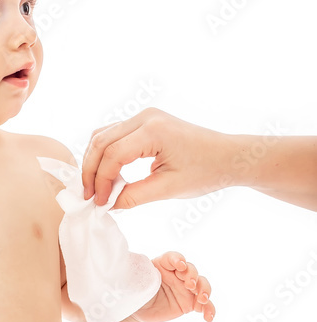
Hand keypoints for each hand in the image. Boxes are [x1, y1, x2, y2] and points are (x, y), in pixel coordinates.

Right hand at [81, 108, 235, 208]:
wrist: (230, 156)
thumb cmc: (207, 171)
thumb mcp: (170, 188)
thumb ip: (135, 196)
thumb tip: (108, 205)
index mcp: (154, 131)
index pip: (112, 154)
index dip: (101, 181)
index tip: (100, 203)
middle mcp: (145, 117)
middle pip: (101, 141)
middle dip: (91, 170)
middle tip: (90, 197)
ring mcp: (145, 116)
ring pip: (103, 135)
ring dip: (95, 161)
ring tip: (95, 187)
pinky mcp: (146, 122)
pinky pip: (114, 135)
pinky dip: (105, 154)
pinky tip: (107, 175)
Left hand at [131, 252, 214, 321]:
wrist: (137, 309)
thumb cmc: (137, 291)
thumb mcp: (138, 281)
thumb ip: (144, 276)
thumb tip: (144, 275)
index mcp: (164, 264)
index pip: (174, 257)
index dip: (178, 259)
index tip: (179, 265)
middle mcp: (178, 274)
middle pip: (191, 270)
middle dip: (193, 276)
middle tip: (189, 284)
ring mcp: (185, 288)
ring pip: (202, 285)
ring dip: (205, 290)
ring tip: (202, 299)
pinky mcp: (190, 303)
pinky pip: (204, 305)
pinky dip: (209, 310)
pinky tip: (208, 317)